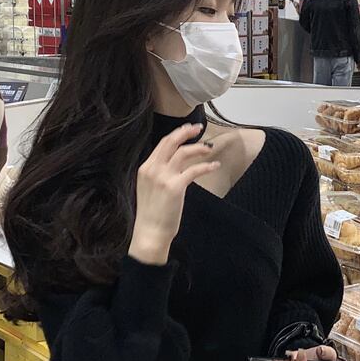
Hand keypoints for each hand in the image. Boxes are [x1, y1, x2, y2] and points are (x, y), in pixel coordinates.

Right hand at [129, 123, 219, 265]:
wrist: (150, 232)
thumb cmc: (152, 214)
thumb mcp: (149, 188)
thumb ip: (159, 174)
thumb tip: (175, 165)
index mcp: (145, 168)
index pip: (162, 144)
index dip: (177, 134)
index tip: (187, 130)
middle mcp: (153, 169)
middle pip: (171, 141)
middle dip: (186, 132)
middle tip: (199, 128)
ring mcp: (163, 177)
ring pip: (183, 152)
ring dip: (199, 148)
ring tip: (209, 148)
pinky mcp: (175, 187)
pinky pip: (194, 170)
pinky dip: (206, 166)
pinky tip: (214, 166)